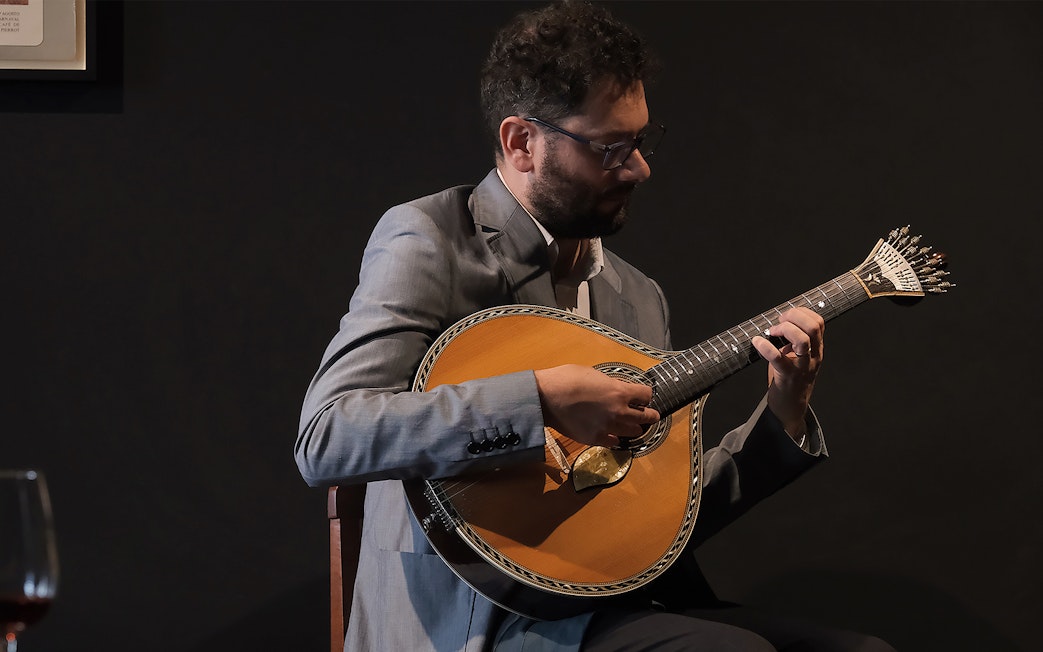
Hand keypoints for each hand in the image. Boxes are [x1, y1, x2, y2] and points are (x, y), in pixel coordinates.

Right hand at [533, 364, 660, 447]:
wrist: (546, 397)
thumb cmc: (566, 379)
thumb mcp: (594, 374)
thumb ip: (611, 385)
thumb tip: (618, 390)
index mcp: (620, 392)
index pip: (647, 395)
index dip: (645, 395)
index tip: (642, 396)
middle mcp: (619, 412)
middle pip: (646, 417)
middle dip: (648, 414)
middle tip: (649, 414)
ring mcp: (608, 428)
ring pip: (633, 432)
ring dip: (632, 427)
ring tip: (629, 424)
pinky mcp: (595, 439)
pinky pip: (614, 442)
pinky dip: (615, 437)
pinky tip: (611, 433)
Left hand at [751, 307, 824, 438]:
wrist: (790, 406)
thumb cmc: (790, 377)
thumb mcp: (797, 355)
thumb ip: (793, 339)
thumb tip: (778, 321)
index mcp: (816, 348)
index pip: (818, 322)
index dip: (801, 313)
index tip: (786, 316)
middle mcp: (813, 356)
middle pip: (813, 327)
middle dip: (794, 317)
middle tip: (779, 322)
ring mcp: (802, 366)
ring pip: (802, 340)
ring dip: (785, 329)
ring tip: (771, 332)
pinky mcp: (788, 376)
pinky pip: (778, 358)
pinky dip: (765, 347)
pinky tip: (757, 342)